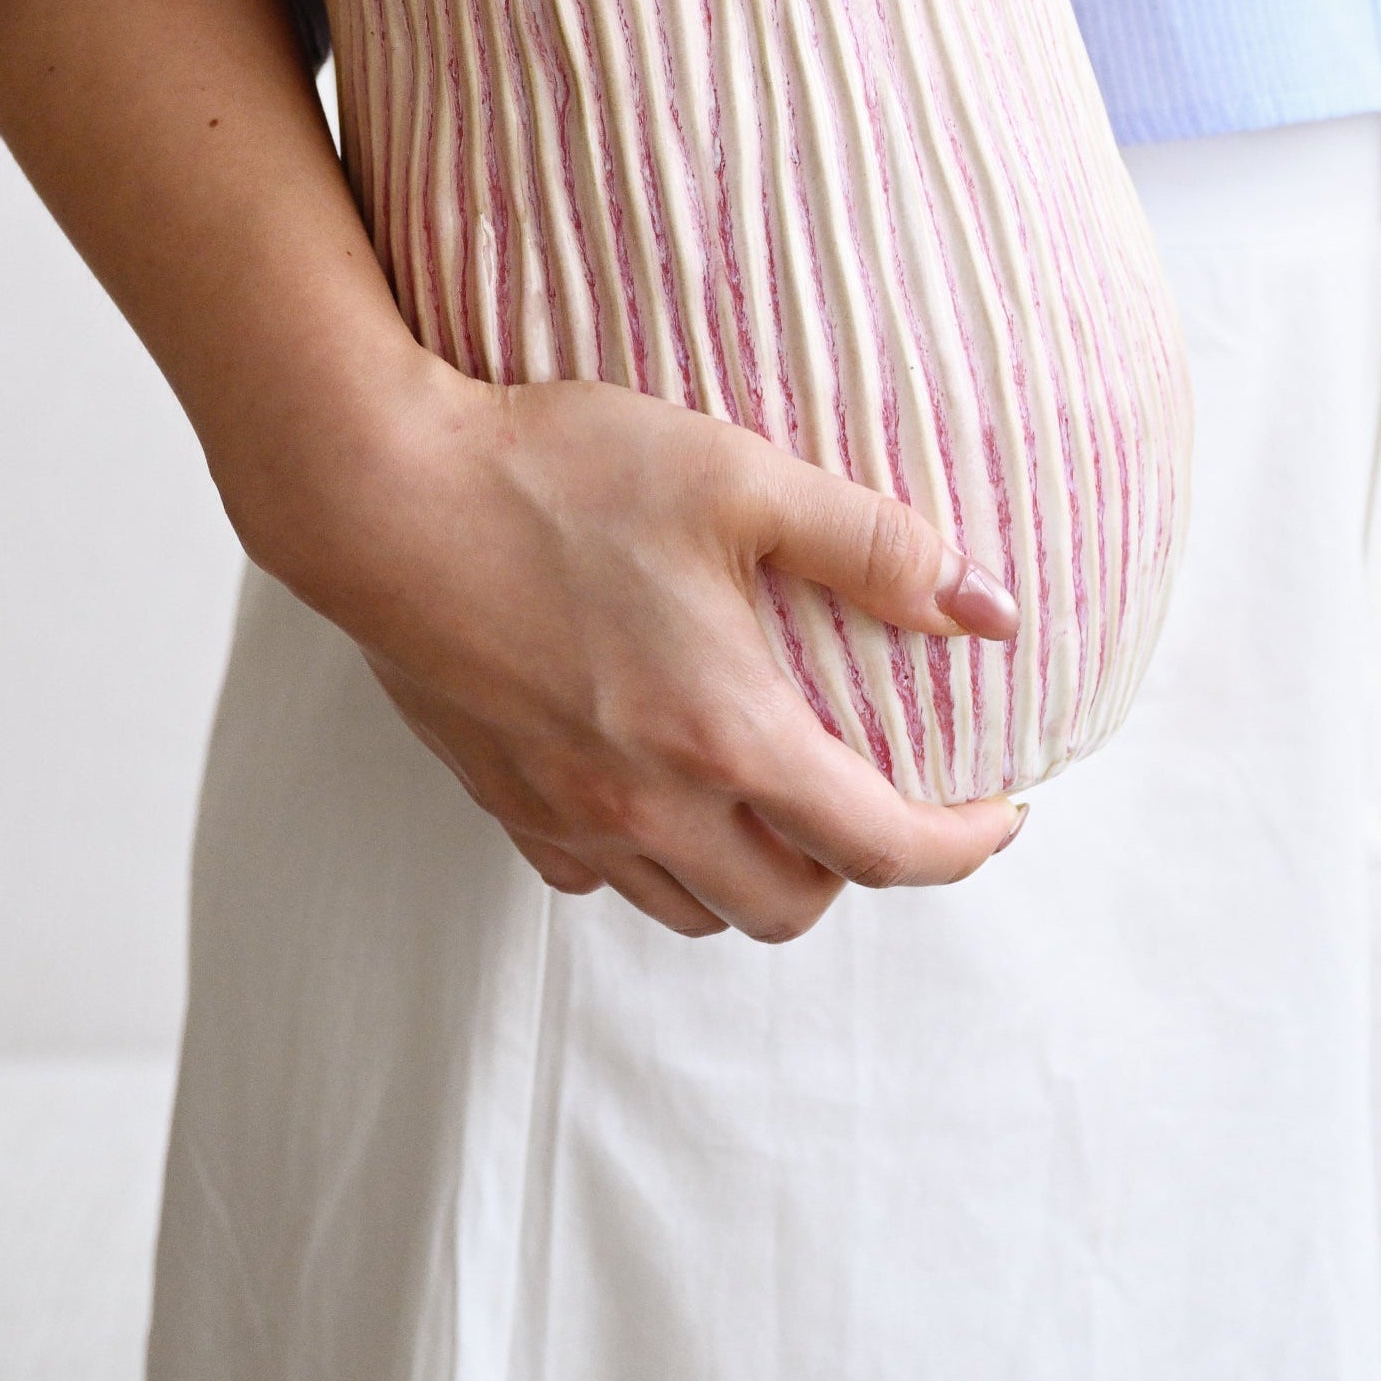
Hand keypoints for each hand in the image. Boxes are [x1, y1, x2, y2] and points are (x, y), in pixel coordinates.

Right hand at [231, 352, 1028, 944]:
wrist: (379, 492)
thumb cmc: (556, 472)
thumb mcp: (738, 475)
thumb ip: (872, 544)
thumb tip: (988, 607)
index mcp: (725, 737)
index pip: (881, 849)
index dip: (961, 846)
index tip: (1001, 814)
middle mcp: (648, 805)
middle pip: (788, 907)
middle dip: (855, 870)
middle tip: (878, 793)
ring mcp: (565, 814)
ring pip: (691, 908)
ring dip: (755, 875)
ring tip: (776, 800)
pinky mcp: (499, 797)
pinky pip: (597, 880)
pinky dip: (653, 861)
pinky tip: (659, 790)